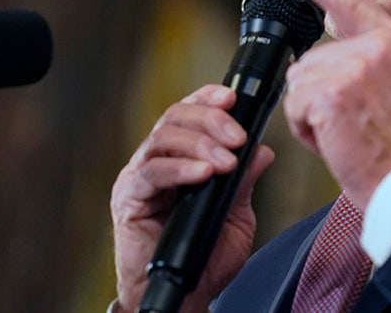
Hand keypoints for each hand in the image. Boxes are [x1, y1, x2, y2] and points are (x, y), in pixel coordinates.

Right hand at [110, 85, 274, 311]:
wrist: (187, 296)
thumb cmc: (206, 258)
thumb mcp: (236, 215)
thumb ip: (243, 182)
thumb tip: (262, 151)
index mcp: (180, 157)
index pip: (190, 113)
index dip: (208, 99)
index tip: (234, 99)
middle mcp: (157, 160)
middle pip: (176, 117)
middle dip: (211, 120)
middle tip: (238, 138)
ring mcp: (140, 177)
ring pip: (163, 137)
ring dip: (200, 143)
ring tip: (225, 162)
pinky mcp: (128, 198)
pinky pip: (151, 172)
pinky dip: (180, 168)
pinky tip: (203, 174)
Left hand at [274, 0, 390, 209]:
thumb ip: (365, 58)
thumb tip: (320, 50)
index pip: (346, 0)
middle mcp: (380, 46)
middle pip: (312, 58)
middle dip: (318, 93)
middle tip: (354, 122)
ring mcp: (357, 67)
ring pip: (300, 82)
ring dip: (311, 113)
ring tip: (347, 132)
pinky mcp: (334, 93)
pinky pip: (295, 105)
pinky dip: (306, 129)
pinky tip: (336, 141)